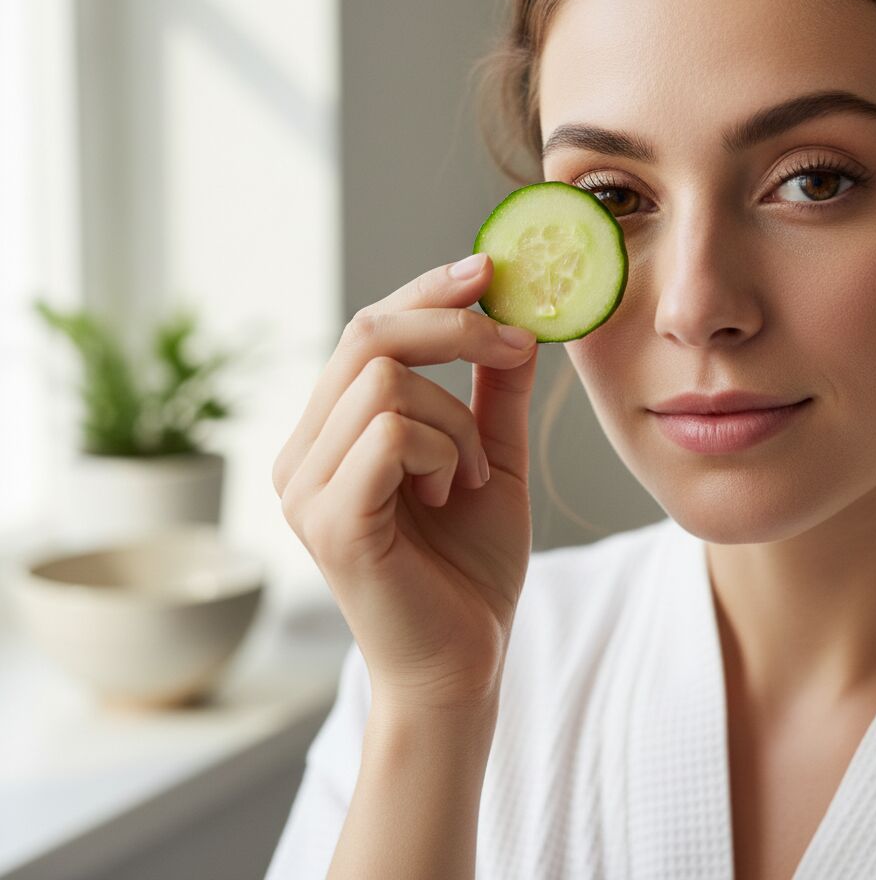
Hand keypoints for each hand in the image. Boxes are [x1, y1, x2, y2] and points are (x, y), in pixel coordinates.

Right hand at [272, 252, 538, 711]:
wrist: (465, 665)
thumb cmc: (470, 568)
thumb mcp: (489, 459)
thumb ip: (493, 392)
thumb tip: (515, 321)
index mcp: (331, 433)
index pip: (367, 331)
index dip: (427, 291)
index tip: (489, 269)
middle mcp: (302, 454)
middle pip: (367, 336)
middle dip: (452, 326)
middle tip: (515, 345)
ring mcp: (306, 487)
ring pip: (386, 383)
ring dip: (456, 421)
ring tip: (469, 476)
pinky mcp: (329, 521)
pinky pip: (391, 433)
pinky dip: (444, 452)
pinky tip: (450, 495)